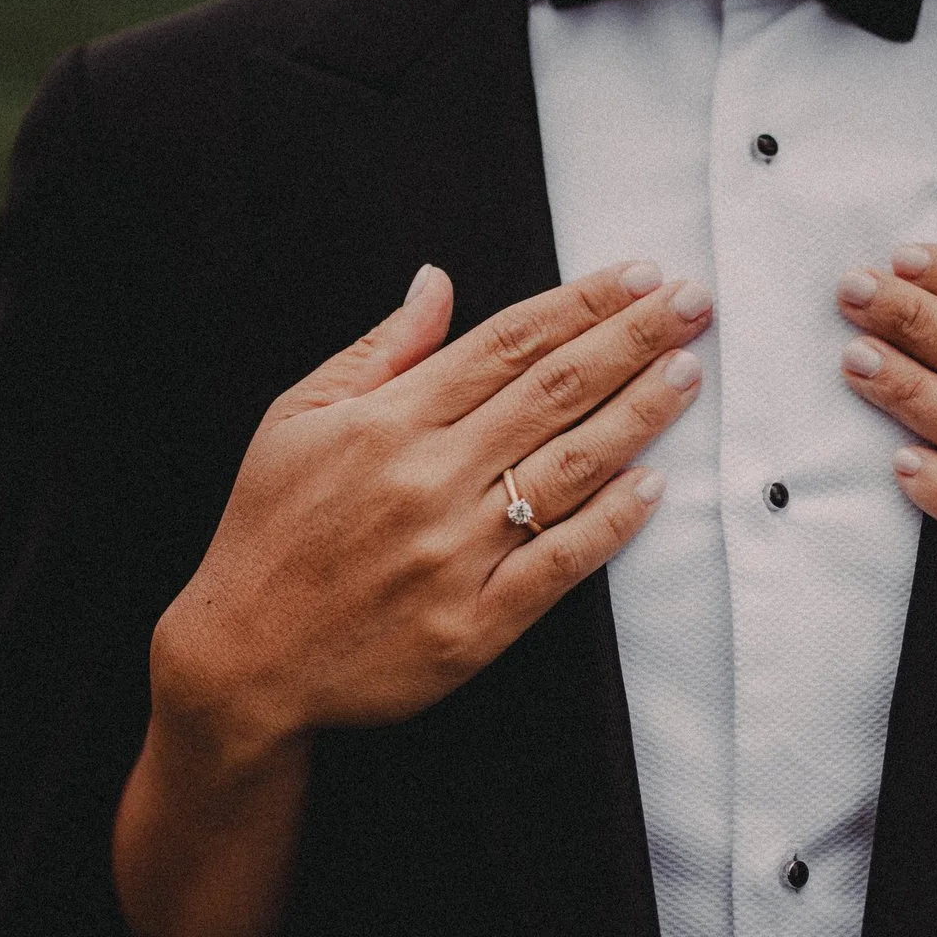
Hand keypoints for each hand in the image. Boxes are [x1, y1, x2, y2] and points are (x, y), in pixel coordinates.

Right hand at [155, 260, 711, 755]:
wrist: (242, 662)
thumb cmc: (269, 533)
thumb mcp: (296, 421)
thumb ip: (378, 351)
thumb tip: (438, 283)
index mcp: (388, 422)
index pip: (507, 344)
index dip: (580, 304)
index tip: (638, 274)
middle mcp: (429, 479)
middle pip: (553, 391)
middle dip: (632, 338)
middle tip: (694, 300)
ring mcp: (457, 554)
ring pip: (570, 467)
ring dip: (639, 413)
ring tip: (690, 370)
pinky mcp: (476, 624)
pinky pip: (561, 563)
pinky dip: (612, 522)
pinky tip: (655, 483)